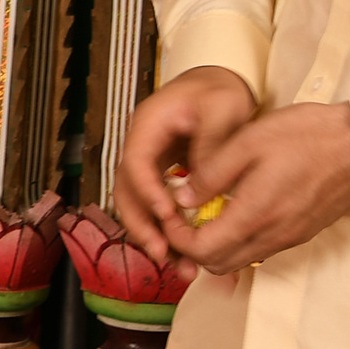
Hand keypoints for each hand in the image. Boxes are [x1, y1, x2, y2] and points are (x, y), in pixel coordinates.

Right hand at [111, 65, 257, 258]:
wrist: (217, 84)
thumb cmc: (219, 90)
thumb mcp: (223, 107)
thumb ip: (210, 144)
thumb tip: (196, 188)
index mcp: (148, 125)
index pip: (136, 163)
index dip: (147, 191)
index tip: (168, 214)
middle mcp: (140, 147)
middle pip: (126, 191)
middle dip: (142, 226)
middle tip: (164, 253)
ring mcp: (147, 163)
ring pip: (137, 205)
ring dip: (152, 236)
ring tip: (176, 264)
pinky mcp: (160, 176)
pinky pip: (154, 207)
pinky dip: (165, 231)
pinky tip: (181, 252)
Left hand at [164, 99, 349, 273]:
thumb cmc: (308, 135)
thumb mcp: (249, 141)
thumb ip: (211, 174)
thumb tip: (182, 197)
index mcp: (256, 214)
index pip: (202, 250)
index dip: (176, 237)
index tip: (170, 213)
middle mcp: (274, 235)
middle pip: (217, 264)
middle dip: (191, 246)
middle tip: (183, 217)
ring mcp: (291, 237)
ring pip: (240, 260)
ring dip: (216, 246)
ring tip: (206, 213)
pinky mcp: (303, 232)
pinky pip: (261, 249)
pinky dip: (240, 240)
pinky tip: (236, 211)